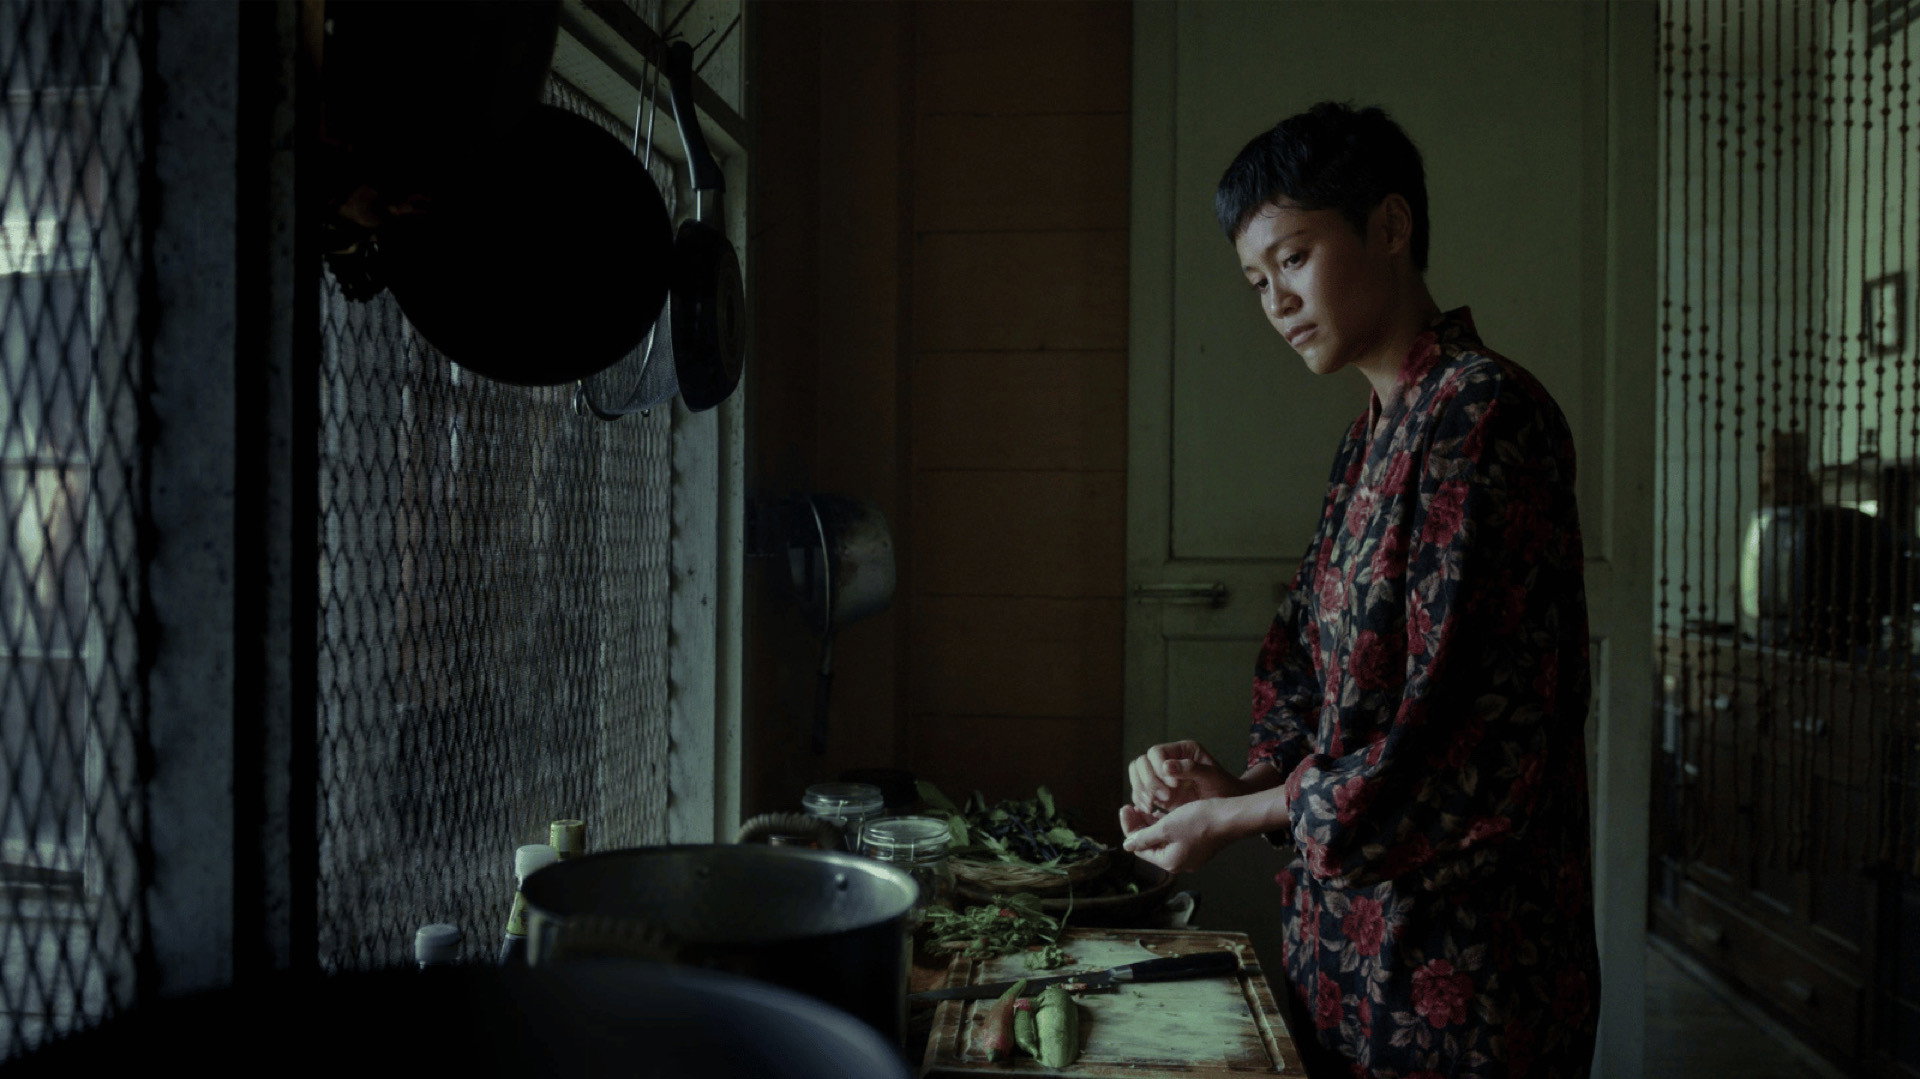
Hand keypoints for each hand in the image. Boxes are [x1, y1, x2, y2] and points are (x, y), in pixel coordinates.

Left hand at [1117, 801, 1229, 874]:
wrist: (1231, 817)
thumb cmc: (1199, 820)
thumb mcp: (1166, 827)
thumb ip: (1144, 837)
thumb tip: (1127, 846)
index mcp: (1170, 862)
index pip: (1140, 848)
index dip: (1129, 828)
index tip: (1124, 809)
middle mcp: (1179, 863)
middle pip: (1151, 844)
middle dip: (1139, 825)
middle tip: (1130, 806)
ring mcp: (1190, 855)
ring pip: (1163, 839)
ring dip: (1151, 823)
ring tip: (1143, 806)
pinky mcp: (1198, 845)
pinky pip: (1175, 837)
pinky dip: (1165, 825)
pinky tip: (1160, 811)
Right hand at [1126, 740, 1247, 814]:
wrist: (1228, 806)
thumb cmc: (1224, 788)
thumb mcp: (1212, 776)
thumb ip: (1191, 769)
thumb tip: (1166, 766)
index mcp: (1181, 750)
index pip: (1156, 752)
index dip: (1158, 768)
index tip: (1174, 786)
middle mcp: (1168, 759)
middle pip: (1141, 763)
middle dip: (1149, 781)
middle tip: (1164, 798)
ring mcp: (1161, 776)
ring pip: (1136, 776)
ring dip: (1141, 791)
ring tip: (1153, 806)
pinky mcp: (1158, 792)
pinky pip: (1140, 792)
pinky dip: (1140, 800)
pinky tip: (1149, 810)